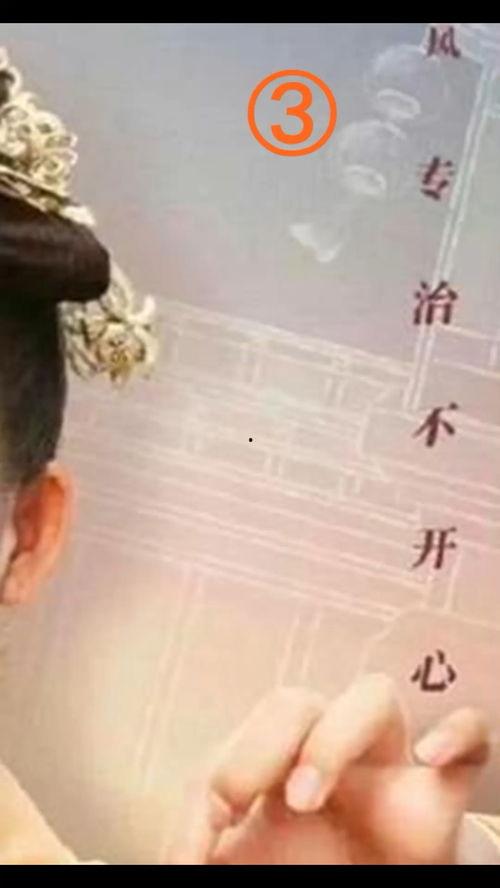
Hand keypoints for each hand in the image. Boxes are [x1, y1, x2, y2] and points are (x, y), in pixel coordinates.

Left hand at [167, 675, 488, 864]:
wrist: (355, 883)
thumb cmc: (297, 869)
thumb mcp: (242, 862)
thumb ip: (206, 846)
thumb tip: (179, 860)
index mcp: (274, 771)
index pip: (242, 739)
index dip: (218, 771)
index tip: (204, 832)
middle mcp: (328, 755)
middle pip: (296, 703)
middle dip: (258, 745)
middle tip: (231, 801)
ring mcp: (385, 767)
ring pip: (372, 698)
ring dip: (333, 737)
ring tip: (303, 796)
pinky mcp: (438, 794)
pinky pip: (470, 738)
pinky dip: (457, 733)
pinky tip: (431, 754)